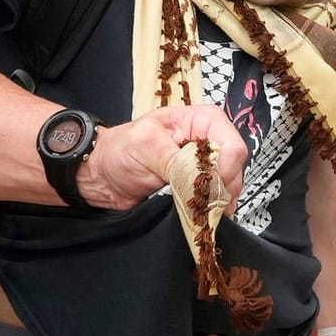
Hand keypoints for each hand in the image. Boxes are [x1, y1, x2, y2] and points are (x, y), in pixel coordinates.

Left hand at [80, 105, 248, 210]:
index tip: (208, 188)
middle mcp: (207, 140)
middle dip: (221, 188)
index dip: (225, 169)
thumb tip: (201, 178)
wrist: (102, 176)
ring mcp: (205, 164)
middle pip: (234, 167)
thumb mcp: (146, 147)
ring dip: (216, 202)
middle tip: (201, 205)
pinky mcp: (199, 184)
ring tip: (198, 212)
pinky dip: (211, 209)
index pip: (231, 144)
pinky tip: (200, 215)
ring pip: (229, 185)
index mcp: (199, 119)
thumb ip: (176, 160)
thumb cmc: (118, 151)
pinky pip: (217, 198)